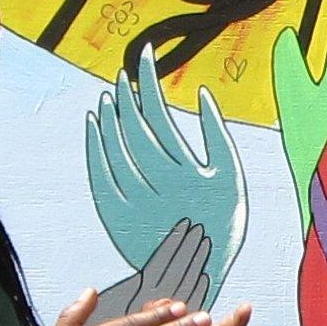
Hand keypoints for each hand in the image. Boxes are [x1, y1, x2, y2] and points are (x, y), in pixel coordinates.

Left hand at [86, 46, 243, 308]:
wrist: (201, 270)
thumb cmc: (222, 219)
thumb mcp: (232, 176)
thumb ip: (217, 133)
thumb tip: (201, 93)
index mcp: (188, 170)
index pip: (159, 113)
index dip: (147, 81)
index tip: (143, 55)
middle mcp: (159, 185)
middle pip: (134, 129)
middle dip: (127, 95)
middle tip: (124, 73)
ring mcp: (135, 202)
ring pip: (114, 150)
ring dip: (110, 118)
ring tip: (110, 96)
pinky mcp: (118, 218)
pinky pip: (99, 177)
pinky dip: (94, 148)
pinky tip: (94, 126)